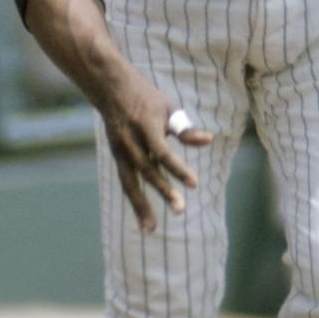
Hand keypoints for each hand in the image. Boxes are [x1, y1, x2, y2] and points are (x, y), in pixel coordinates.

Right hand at [102, 81, 211, 231]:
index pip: (163, 153)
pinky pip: (126, 182)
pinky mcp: (116, 157)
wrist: (110, 88)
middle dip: (163, 191)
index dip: (178, 169)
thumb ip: (185, 129)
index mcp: (146, 127)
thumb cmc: (146, 97)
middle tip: (180, 209)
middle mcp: (130, 141)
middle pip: (147, 170)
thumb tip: (207, 141)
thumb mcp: (167, 108)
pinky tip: (143, 219)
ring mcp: (120, 150)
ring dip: (141, 206)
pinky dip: (134, 200)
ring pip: (130, 182)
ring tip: (151, 229)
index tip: (194, 184)